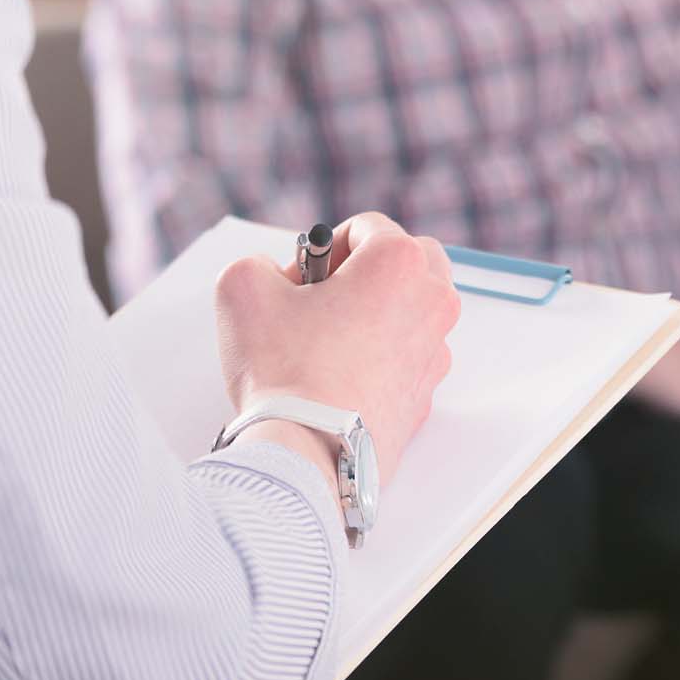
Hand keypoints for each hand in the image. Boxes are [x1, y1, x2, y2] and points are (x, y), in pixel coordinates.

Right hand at [215, 212, 458, 484]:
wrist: (308, 452)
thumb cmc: (284, 372)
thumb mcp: (242, 289)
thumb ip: (257, 263)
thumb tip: (270, 274)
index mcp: (400, 263)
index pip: (367, 226)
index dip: (323, 248)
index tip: (301, 279)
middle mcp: (433, 301)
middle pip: (408, 259)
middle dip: (367, 269)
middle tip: (323, 299)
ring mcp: (436, 350)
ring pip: (413, 308)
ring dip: (377, 311)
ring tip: (328, 340)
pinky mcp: (427, 392)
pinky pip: (409, 356)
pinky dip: (382, 356)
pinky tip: (341, 375)